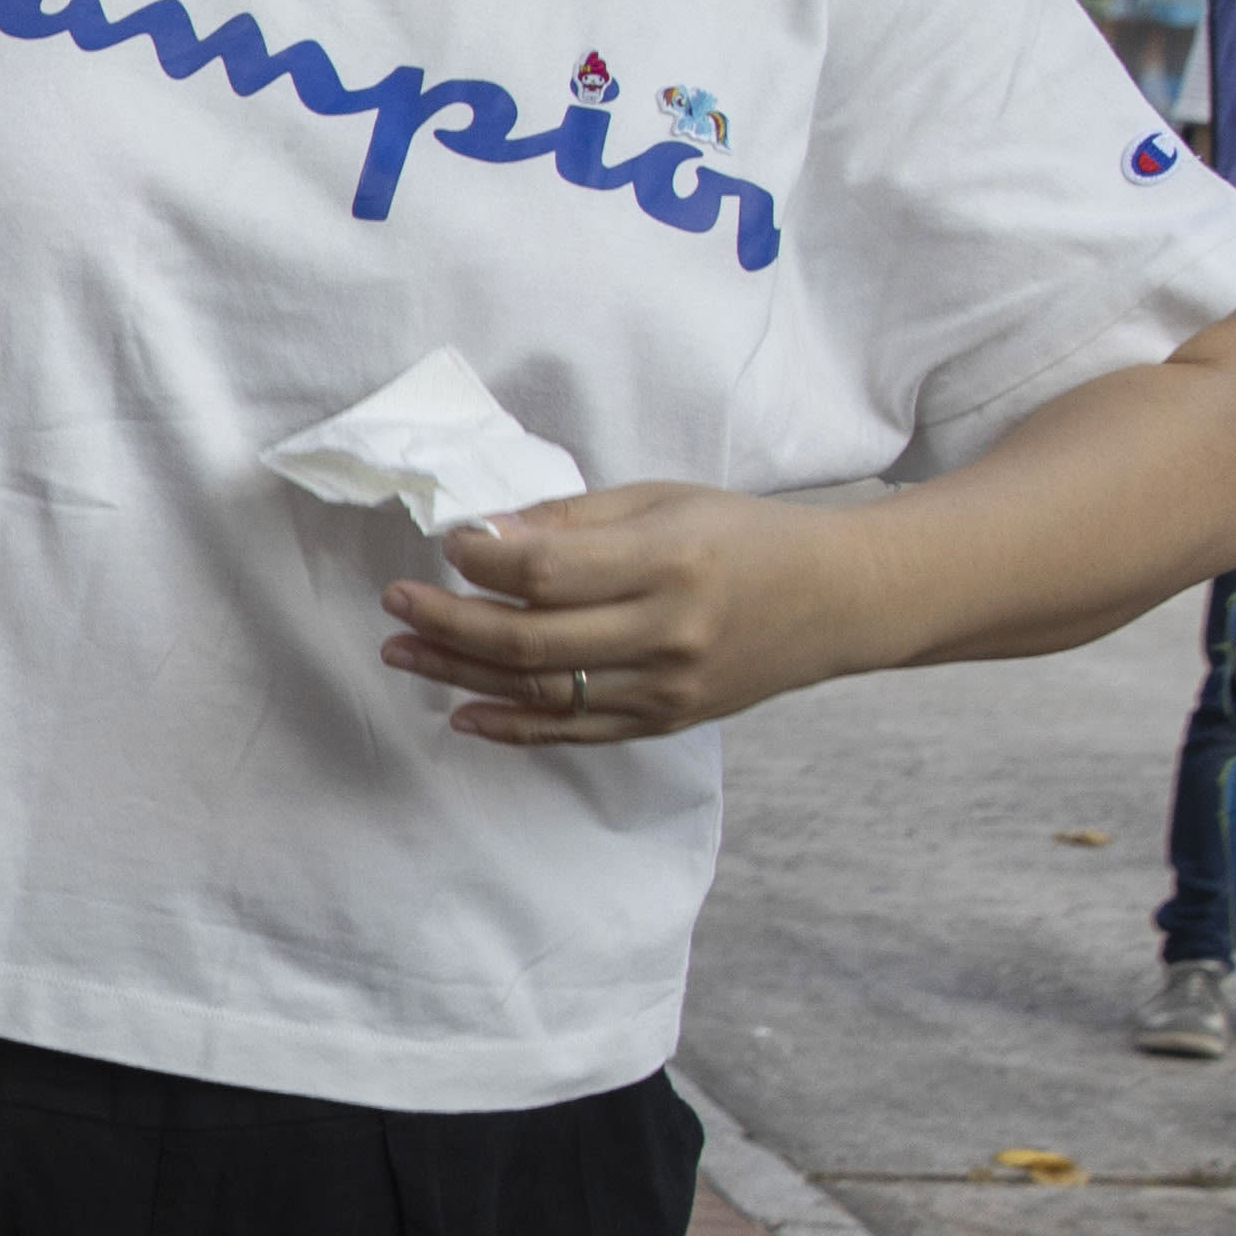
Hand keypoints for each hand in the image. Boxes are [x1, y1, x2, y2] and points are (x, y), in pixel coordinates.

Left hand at [395, 484, 885, 746]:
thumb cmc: (745, 535)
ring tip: (402, 651)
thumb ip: (573, 522)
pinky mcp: (668, 720)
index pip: (546, 572)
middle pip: (530, 641)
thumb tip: (484, 534)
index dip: (482, 560)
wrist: (841, 597)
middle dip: (447, 622)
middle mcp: (668, 632)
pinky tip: (459, 714)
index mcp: (669, 561)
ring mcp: (669, 686)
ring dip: (458, 676)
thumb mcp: (664, 501)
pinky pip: (575, 733)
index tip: (448, 543)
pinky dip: (511, 728)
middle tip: (393, 602)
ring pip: (541, 693)